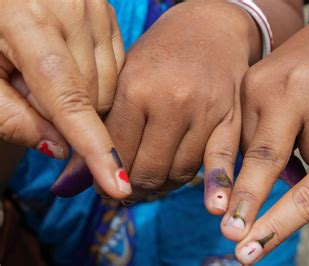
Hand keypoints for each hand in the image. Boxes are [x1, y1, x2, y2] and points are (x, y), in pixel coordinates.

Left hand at [0, 0, 128, 197]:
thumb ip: (12, 118)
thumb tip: (61, 150)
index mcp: (29, 21)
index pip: (70, 100)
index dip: (93, 146)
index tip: (117, 183)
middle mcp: (73, 11)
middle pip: (91, 96)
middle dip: (61, 111)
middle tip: (27, 89)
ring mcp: (96, 9)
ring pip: (108, 86)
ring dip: (81, 95)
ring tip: (45, 71)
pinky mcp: (108, 13)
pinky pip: (115, 68)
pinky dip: (94, 78)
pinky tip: (68, 63)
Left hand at [52, 1, 260, 203]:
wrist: (212, 29)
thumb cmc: (161, 54)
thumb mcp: (125, 79)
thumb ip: (101, 130)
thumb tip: (67, 186)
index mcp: (136, 87)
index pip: (114, 153)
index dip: (104, 176)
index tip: (102, 184)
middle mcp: (172, 101)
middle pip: (146, 170)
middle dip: (130, 188)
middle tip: (125, 191)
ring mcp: (205, 112)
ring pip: (178, 174)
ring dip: (161, 187)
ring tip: (152, 183)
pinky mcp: (231, 120)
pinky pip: (215, 167)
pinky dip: (204, 188)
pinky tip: (197, 198)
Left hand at [221, 7, 308, 239]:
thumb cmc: (307, 72)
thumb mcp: (273, 91)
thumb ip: (263, 134)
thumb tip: (272, 184)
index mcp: (258, 86)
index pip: (240, 146)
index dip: (231, 186)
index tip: (225, 222)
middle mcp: (288, 85)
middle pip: (268, 156)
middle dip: (252, 197)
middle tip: (236, 234)